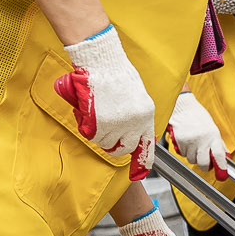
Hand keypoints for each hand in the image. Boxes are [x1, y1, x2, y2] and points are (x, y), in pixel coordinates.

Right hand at [54, 25, 155, 168]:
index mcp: (146, 115)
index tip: (139, 173)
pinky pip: (92, 136)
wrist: (103, 62)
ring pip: (105, 143)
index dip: (142, 162)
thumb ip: (137, 116)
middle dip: (114, 144)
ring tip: (98, 116)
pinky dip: (88, 129)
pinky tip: (89, 114)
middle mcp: (134, 123)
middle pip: (123, 149)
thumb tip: (133, 131)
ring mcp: (116, 124)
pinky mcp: (99, 123)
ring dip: (100, 135)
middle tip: (107, 133)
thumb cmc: (117, 73)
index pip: (146, 146)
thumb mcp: (138, 97)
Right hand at [166, 90, 231, 179]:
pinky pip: (183, 154)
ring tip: (195, 146)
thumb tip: (225, 157)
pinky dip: (186, 152)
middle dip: (205, 166)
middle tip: (205, 162)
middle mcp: (202, 140)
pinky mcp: (180, 142)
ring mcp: (190, 142)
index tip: (223, 175)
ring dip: (194, 157)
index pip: (219, 155)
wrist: (183, 108)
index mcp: (213, 136)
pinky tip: (187, 143)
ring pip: (192, 160)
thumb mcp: (213, 129)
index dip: (221, 166)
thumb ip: (219, 144)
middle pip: (203, 163)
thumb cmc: (199, 117)